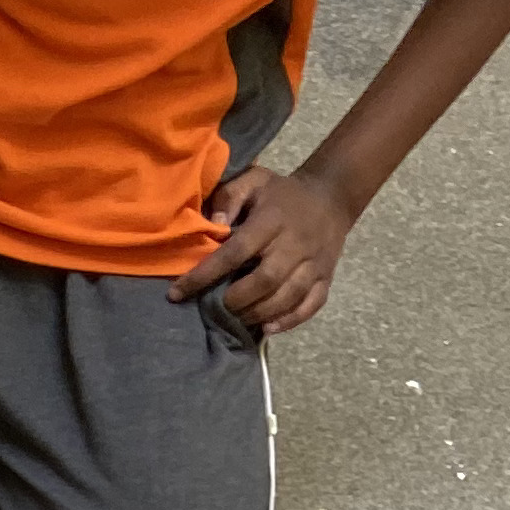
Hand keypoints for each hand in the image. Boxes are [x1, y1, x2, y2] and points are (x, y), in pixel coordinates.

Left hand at [173, 166, 355, 334]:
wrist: (332, 196)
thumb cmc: (281, 194)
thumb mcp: (254, 182)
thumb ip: (229, 198)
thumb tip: (213, 224)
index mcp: (272, 221)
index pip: (235, 252)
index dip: (205, 275)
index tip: (177, 293)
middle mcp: (295, 244)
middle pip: (265, 280)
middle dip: (236, 299)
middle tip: (216, 306)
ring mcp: (314, 263)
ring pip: (288, 297)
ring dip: (258, 313)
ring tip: (237, 318)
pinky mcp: (326, 277)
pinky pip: (311, 305)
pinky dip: (289, 321)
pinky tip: (267, 328)